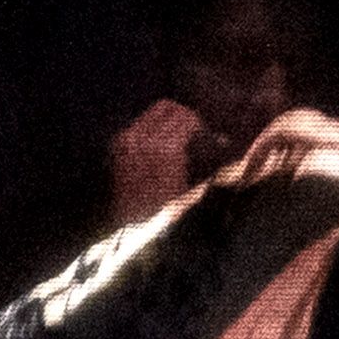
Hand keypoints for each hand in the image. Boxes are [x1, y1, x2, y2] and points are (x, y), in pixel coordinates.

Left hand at [107, 96, 207, 225]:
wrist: (135, 231)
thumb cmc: (169, 213)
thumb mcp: (194, 184)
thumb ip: (206, 156)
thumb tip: (220, 140)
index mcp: (166, 147)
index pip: (187, 116)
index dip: (200, 126)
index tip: (207, 137)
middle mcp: (143, 139)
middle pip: (167, 108)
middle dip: (183, 118)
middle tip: (194, 134)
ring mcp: (127, 142)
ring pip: (151, 115)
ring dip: (166, 123)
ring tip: (177, 141)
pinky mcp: (117, 148)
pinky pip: (137, 127)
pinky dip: (150, 131)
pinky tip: (158, 149)